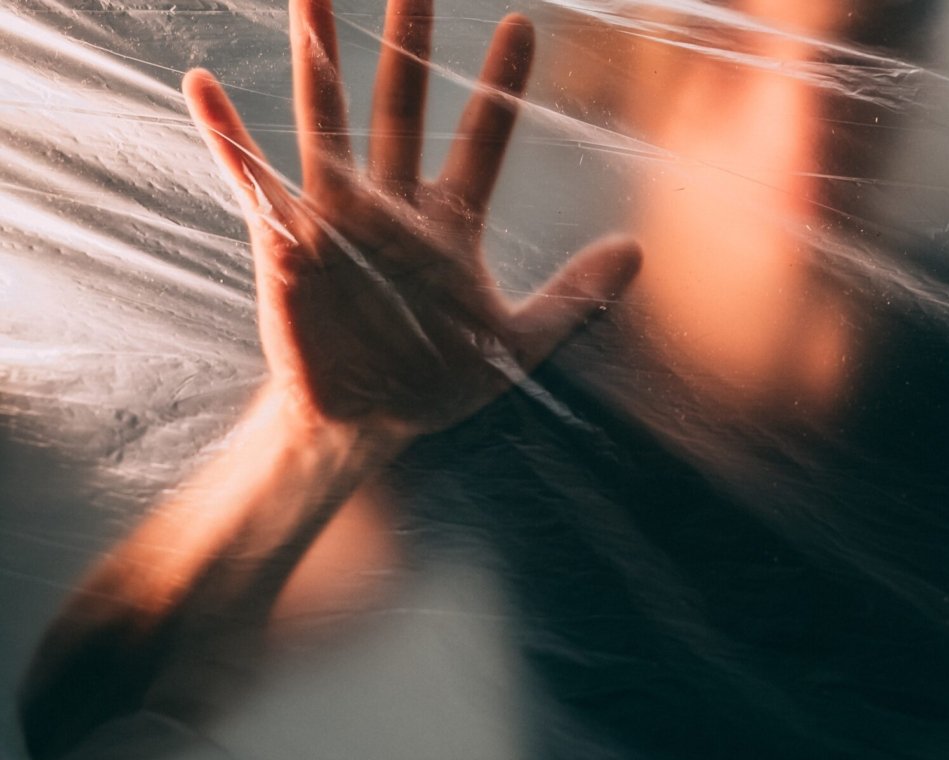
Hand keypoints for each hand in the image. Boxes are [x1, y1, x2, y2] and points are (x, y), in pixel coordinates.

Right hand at [182, 0, 640, 435]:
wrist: (367, 424)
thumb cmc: (436, 381)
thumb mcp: (520, 342)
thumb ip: (576, 295)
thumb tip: (639, 251)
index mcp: (447, 222)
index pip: (481, 138)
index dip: (501, 86)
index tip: (525, 25)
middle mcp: (392, 206)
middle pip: (401, 107)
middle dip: (410, 43)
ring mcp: (336, 219)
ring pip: (326, 123)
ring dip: (316, 61)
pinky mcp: (286, 242)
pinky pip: (252, 182)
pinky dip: (226, 137)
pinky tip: (202, 86)